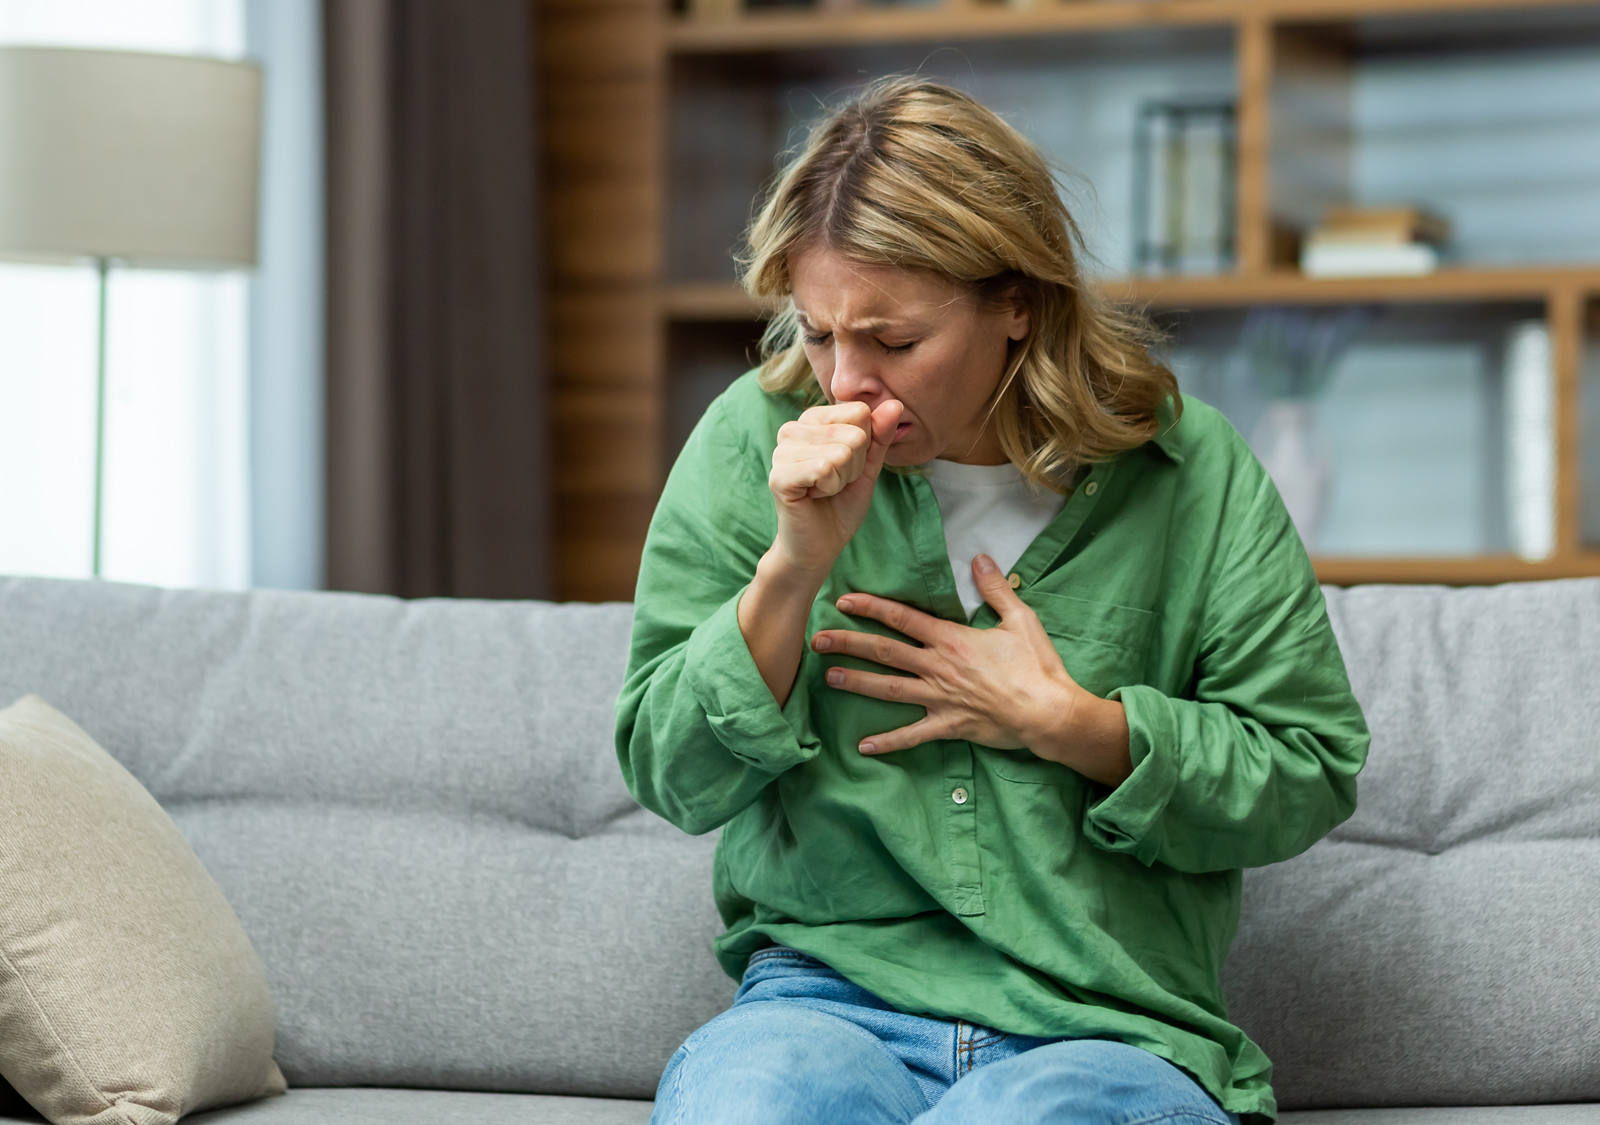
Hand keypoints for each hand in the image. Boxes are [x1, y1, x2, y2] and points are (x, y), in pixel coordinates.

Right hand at [767, 399, 903, 577]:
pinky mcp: (778, 475)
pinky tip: (814, 496)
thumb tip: (894, 404)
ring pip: (841, 453)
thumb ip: (880, 435)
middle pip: (854, 433)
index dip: (864, 446)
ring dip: (841, 480)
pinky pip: (824, 468)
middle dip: (854, 466)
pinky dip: (829, 488)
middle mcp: (792, 429)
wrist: (819, 545)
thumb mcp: (868, 466)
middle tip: (835, 483)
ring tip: (824, 490)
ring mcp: (781, 451)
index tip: (846, 467)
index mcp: (812, 420)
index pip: (859, 412)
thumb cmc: (841, 503)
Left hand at [811, 554, 1132, 785]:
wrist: (1048, 712)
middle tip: (817, 640)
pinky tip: (863, 746)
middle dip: (848, 644)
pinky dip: (888, 742)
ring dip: (857, 683)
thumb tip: (980, 558)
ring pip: (889, 689)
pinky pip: (912, 735)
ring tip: (829, 678)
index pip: (902, 618)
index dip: (871, 607)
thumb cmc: (1036, 666)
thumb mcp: (1020, 619)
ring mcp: (940, 698)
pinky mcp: (948, 725)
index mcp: (951, 640)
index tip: (844, 601)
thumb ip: (996, 588)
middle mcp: (938, 667)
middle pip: (884, 652)